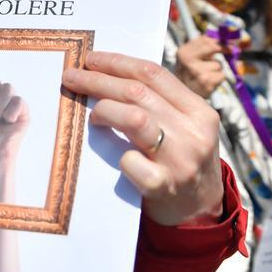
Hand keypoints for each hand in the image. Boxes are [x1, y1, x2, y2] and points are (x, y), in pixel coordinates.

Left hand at [62, 51, 223, 226]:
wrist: (199, 213)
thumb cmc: (178, 161)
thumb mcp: (182, 128)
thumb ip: (156, 104)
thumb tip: (104, 72)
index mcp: (199, 112)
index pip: (153, 73)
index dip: (117, 62)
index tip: (90, 59)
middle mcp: (194, 133)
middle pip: (137, 92)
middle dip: (98, 80)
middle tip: (71, 77)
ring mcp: (180, 160)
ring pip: (135, 118)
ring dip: (104, 111)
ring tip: (91, 116)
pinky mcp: (163, 186)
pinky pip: (129, 160)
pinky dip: (116, 153)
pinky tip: (113, 155)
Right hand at [175, 35, 225, 97]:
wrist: (182, 95)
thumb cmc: (189, 74)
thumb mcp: (189, 57)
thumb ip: (202, 45)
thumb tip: (221, 37)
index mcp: (183, 52)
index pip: (204, 39)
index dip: (218, 40)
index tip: (226, 43)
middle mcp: (188, 60)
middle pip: (213, 47)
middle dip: (223, 49)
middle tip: (229, 51)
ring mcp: (197, 71)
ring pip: (218, 64)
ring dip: (216, 69)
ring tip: (207, 75)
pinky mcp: (206, 83)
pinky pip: (221, 75)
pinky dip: (218, 79)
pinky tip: (209, 82)